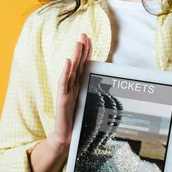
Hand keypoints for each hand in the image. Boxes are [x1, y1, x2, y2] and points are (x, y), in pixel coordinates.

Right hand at [48, 33, 92, 151]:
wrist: (67, 137)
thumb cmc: (78, 121)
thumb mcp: (90, 104)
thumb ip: (96, 94)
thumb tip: (110, 84)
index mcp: (78, 86)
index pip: (83, 65)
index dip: (86, 52)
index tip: (89, 39)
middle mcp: (71, 86)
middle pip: (77, 64)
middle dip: (81, 49)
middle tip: (83, 34)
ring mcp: (66, 92)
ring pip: (71, 71)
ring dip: (74, 56)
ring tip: (77, 43)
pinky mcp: (62, 100)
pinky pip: (63, 84)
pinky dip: (65, 72)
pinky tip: (67, 62)